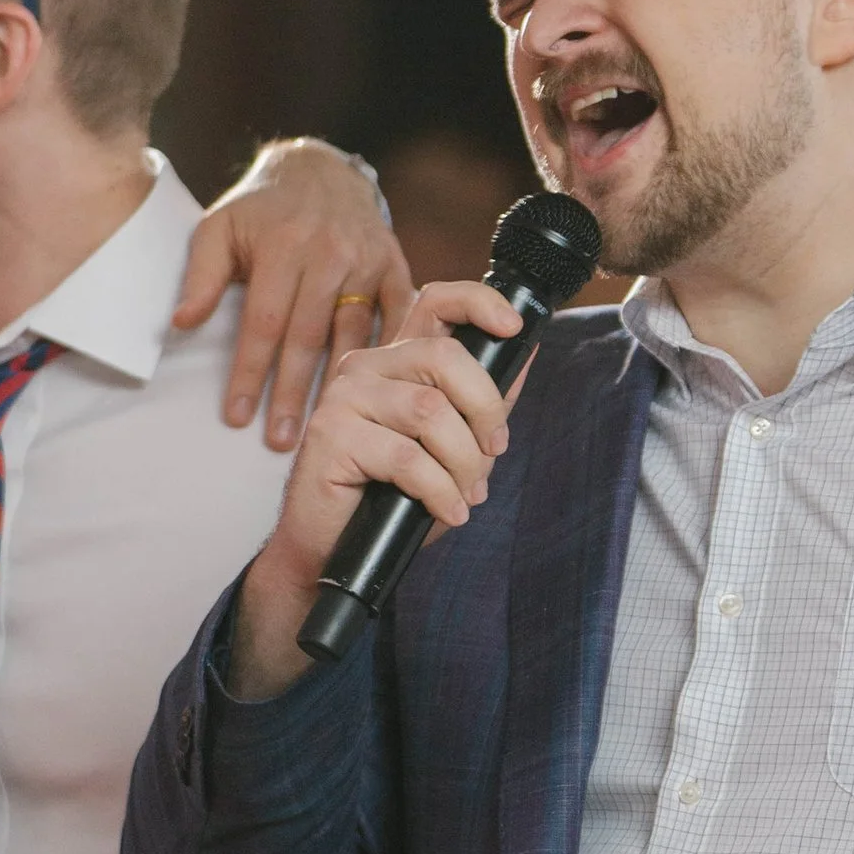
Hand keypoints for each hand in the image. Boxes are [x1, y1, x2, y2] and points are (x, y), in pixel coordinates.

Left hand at [176, 140, 415, 451]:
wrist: (320, 172)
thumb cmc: (261, 210)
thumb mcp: (219, 228)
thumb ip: (201, 276)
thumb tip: (180, 324)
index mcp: (282, 245)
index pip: (263, 322)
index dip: (250, 372)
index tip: (238, 416)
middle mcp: (328, 252)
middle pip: (308, 336)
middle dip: (292, 393)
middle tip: (281, 441)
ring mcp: (366, 260)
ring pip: (352, 334)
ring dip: (338, 386)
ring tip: (327, 428)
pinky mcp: (395, 266)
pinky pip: (397, 317)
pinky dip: (391, 354)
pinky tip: (381, 392)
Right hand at [228, 279, 522, 696]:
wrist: (329, 550)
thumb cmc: (390, 500)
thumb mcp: (449, 449)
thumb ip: (478, 405)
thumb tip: (524, 358)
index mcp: (396, 361)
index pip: (435, 303)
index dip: (479, 303)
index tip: (514, 327)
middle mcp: (367, 367)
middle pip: (445, 357)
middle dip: (486, 409)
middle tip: (493, 452)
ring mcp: (344, 397)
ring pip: (430, 411)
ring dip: (464, 462)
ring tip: (465, 495)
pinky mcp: (331, 436)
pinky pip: (407, 458)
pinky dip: (440, 491)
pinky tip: (448, 512)